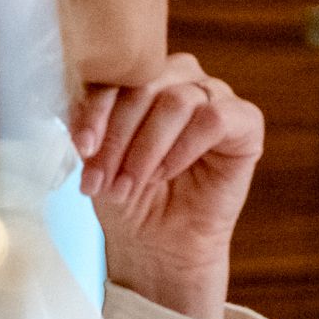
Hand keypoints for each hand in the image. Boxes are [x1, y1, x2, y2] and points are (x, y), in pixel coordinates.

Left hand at [73, 53, 263, 318]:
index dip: (96, 108)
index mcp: (145, 78)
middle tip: (103, 179)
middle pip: (147, 83)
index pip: (118, 73)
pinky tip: (167, 173)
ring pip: (178, 101)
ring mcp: (216, 98)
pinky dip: (184, 147)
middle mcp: (182, 80)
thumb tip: (72, 98)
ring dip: (147, 148)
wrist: (157, 245)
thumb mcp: (96, 154)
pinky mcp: (246, 124)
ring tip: (130, 184)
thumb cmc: (127, 196)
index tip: (81, 147)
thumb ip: (90, 120)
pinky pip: (214, 119)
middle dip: (119, 135)